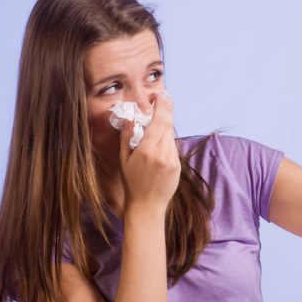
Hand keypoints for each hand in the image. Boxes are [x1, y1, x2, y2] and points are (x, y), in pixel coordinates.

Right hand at [119, 93, 179, 219]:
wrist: (147, 206)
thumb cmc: (132, 183)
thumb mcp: (124, 159)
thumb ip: (127, 137)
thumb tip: (129, 118)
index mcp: (146, 151)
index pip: (158, 122)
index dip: (162, 106)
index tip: (162, 95)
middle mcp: (162, 154)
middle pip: (168, 125)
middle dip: (166, 110)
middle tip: (164, 97)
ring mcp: (172, 160)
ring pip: (171, 135)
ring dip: (166, 125)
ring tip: (158, 119)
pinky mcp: (178, 166)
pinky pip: (172, 147)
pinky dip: (167, 140)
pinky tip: (159, 142)